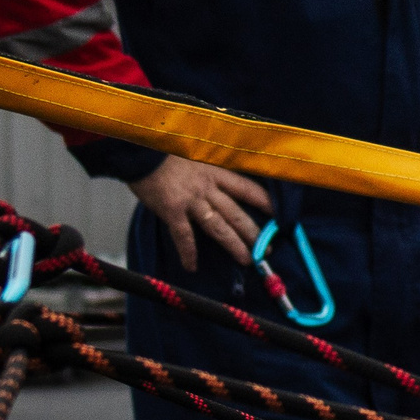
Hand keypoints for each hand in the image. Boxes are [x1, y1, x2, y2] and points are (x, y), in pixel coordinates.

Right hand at [128, 156, 272, 271]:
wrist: (142, 151)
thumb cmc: (166, 153)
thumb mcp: (195, 156)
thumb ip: (208, 172)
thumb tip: (217, 186)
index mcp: (216, 172)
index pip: (247, 188)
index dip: (264, 202)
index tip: (277, 214)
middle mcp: (208, 187)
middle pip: (237, 213)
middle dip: (254, 232)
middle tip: (267, 248)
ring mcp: (192, 200)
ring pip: (219, 227)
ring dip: (234, 245)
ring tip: (246, 260)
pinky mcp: (173, 210)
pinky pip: (184, 236)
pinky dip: (188, 253)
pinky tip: (191, 267)